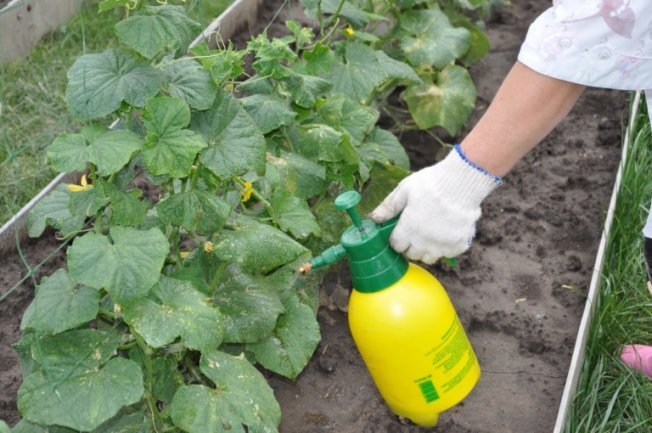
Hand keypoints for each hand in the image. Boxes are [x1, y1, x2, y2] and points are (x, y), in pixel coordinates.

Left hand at [369, 145, 500, 263]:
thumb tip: (372, 219)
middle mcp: (425, 241)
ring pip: (429, 258)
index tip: (400, 231)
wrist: (463, 181)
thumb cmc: (431, 183)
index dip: (397, 238)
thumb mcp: (405, 189)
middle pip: (412, 255)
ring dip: (426, 249)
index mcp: (409, 228)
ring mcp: (443, 245)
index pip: (396, 246)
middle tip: (415, 231)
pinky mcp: (459, 245)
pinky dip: (446, 247)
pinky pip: (448, 254)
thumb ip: (388, 207)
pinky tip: (446, 232)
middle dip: (410, 245)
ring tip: (430, 233)